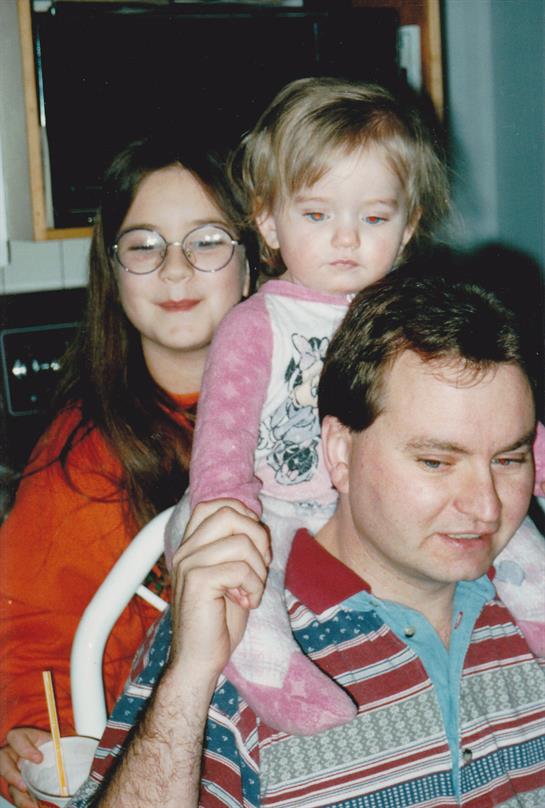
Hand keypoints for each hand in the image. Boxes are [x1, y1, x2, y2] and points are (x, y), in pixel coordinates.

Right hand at [0, 727, 50, 806]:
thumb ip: (57, 743)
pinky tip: (35, 806)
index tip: (39, 758)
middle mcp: (11, 754)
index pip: (16, 738)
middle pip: (3, 762)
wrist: (42, 751)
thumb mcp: (50, 739)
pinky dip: (25, 802)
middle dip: (12, 775)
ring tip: (31, 805)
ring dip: (19, 795)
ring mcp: (11, 770)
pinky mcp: (15, 784)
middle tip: (24, 787)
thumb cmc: (45, 743)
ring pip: (7, 782)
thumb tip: (76, 747)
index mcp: (21, 738)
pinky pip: (16, 794)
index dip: (25, 749)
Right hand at [170, 502, 269, 680]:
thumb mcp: (230, 576)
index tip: (255, 545)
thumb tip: (257, 526)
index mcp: (191, 545)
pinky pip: (241, 569)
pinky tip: (247, 603)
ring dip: (259, 568)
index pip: (215, 505)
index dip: (243, 515)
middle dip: (257, 537)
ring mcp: (189, 564)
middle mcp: (186, 550)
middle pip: (229, 514)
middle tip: (260, 567)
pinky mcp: (197, 582)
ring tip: (251, 590)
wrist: (199, 660)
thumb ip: (236, 548)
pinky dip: (255, 587)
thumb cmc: (218, 620)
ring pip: (241, 542)